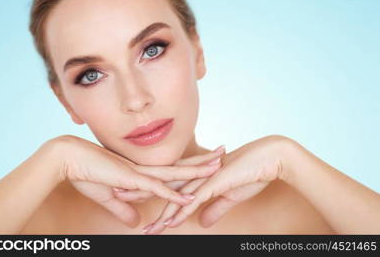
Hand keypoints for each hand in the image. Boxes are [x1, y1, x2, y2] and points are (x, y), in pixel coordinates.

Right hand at [51, 135, 222, 227]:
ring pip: (174, 173)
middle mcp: (144, 170)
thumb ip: (124, 209)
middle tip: (222, 153)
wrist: (68, 159)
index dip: (189, 165)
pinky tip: (189, 196)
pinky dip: (173, 193)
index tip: (206, 160)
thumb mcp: (109, 197)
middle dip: (202, 161)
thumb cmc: (86, 173)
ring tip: (217, 165)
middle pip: (180, 166)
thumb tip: (137, 222)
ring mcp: (139, 173)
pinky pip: (156, 189)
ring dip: (196, 171)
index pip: (171, 169)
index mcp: (141, 171)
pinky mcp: (131, 180)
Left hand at [144, 135, 288, 233]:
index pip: (168, 184)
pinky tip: (171, 224)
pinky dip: (181, 213)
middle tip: (117, 196)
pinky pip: (194, 200)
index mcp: (197, 175)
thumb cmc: (250, 174)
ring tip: (146, 228)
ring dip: (160, 215)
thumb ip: (213, 208)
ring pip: (176, 198)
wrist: (269, 159)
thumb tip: (201, 222)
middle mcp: (196, 175)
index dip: (148, 189)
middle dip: (140, 192)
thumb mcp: (229, 197)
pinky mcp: (215, 182)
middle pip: (163, 187)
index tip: (130, 195)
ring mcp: (204, 178)